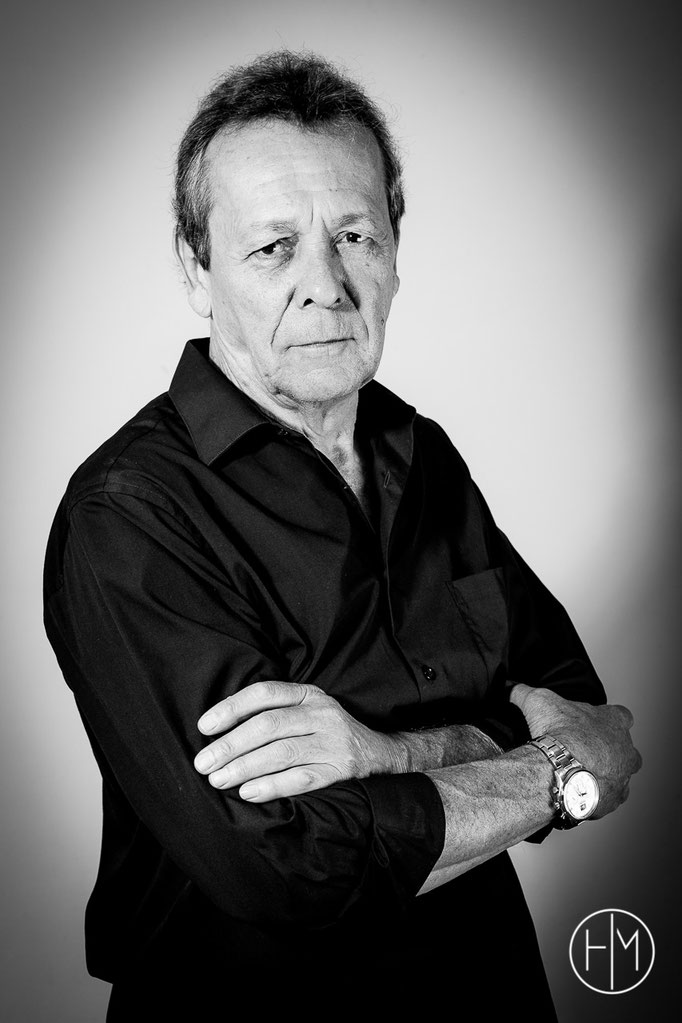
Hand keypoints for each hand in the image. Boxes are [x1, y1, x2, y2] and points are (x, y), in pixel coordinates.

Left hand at [194, 680, 407, 801]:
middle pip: (269, 725)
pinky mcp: (341, 770)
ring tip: (218, 780)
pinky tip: (249, 793)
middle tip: (204, 763)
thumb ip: (272, 714)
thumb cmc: (325, 732)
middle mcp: (321, 713)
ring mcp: (333, 741)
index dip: (232, 708)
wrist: (379, 752)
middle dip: (231, 744)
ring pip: (282, 752)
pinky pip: (302, 779)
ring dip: (245, 767)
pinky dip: (272, 786)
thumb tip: (218, 733)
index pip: (265, 693)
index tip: (204, 726)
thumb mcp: (305, 711)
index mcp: (308, 694)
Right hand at [510, 683, 641, 818]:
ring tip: (581, 773)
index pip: (621, 715)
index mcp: (615, 720)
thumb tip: (512, 687)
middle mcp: (626, 748)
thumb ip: (524, 691)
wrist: (562, 771)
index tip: (590, 724)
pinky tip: (580, 791)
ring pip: (620, 773)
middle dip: (610, 750)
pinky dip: (598, 794)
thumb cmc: (558, 734)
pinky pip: (611, 796)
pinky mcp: (615, 797)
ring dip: (605, 773)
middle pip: (626, 747)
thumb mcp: (537, 701)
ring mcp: (623, 774)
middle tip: (585, 752)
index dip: (607, 719)